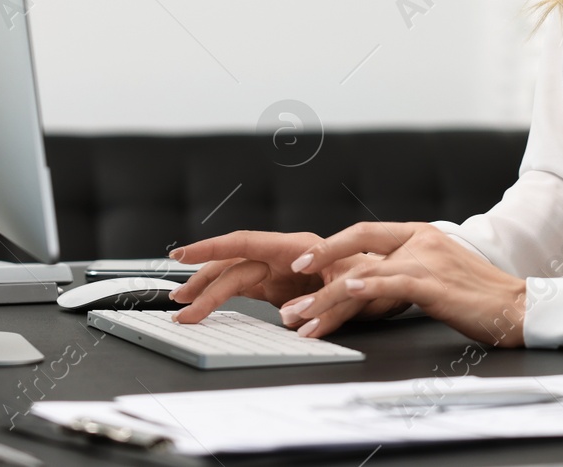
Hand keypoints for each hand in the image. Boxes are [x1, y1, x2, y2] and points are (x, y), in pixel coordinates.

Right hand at [166, 231, 405, 325]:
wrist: (385, 282)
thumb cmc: (373, 276)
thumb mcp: (356, 286)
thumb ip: (327, 302)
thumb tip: (291, 319)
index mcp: (296, 246)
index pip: (246, 242)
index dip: (211, 247)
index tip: (183, 255)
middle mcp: (282, 255)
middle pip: (233, 264)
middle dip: (202, 280)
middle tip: (177, 301)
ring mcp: (277, 271)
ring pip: (233, 277)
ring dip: (207, 290)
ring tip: (183, 308)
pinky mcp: (277, 287)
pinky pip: (243, 289)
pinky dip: (222, 298)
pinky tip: (205, 308)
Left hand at [278, 222, 527, 346]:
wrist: (518, 307)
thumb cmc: (479, 297)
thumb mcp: (439, 274)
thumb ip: (407, 271)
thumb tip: (371, 283)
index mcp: (420, 234)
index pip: (365, 233)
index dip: (332, 246)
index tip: (303, 262)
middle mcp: (421, 240)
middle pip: (357, 247)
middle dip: (318, 265)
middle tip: (290, 292)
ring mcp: (428, 260)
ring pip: (365, 273)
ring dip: (328, 298)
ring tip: (302, 318)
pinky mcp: (435, 284)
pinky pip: (392, 283)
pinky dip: (366, 287)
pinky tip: (345, 293)